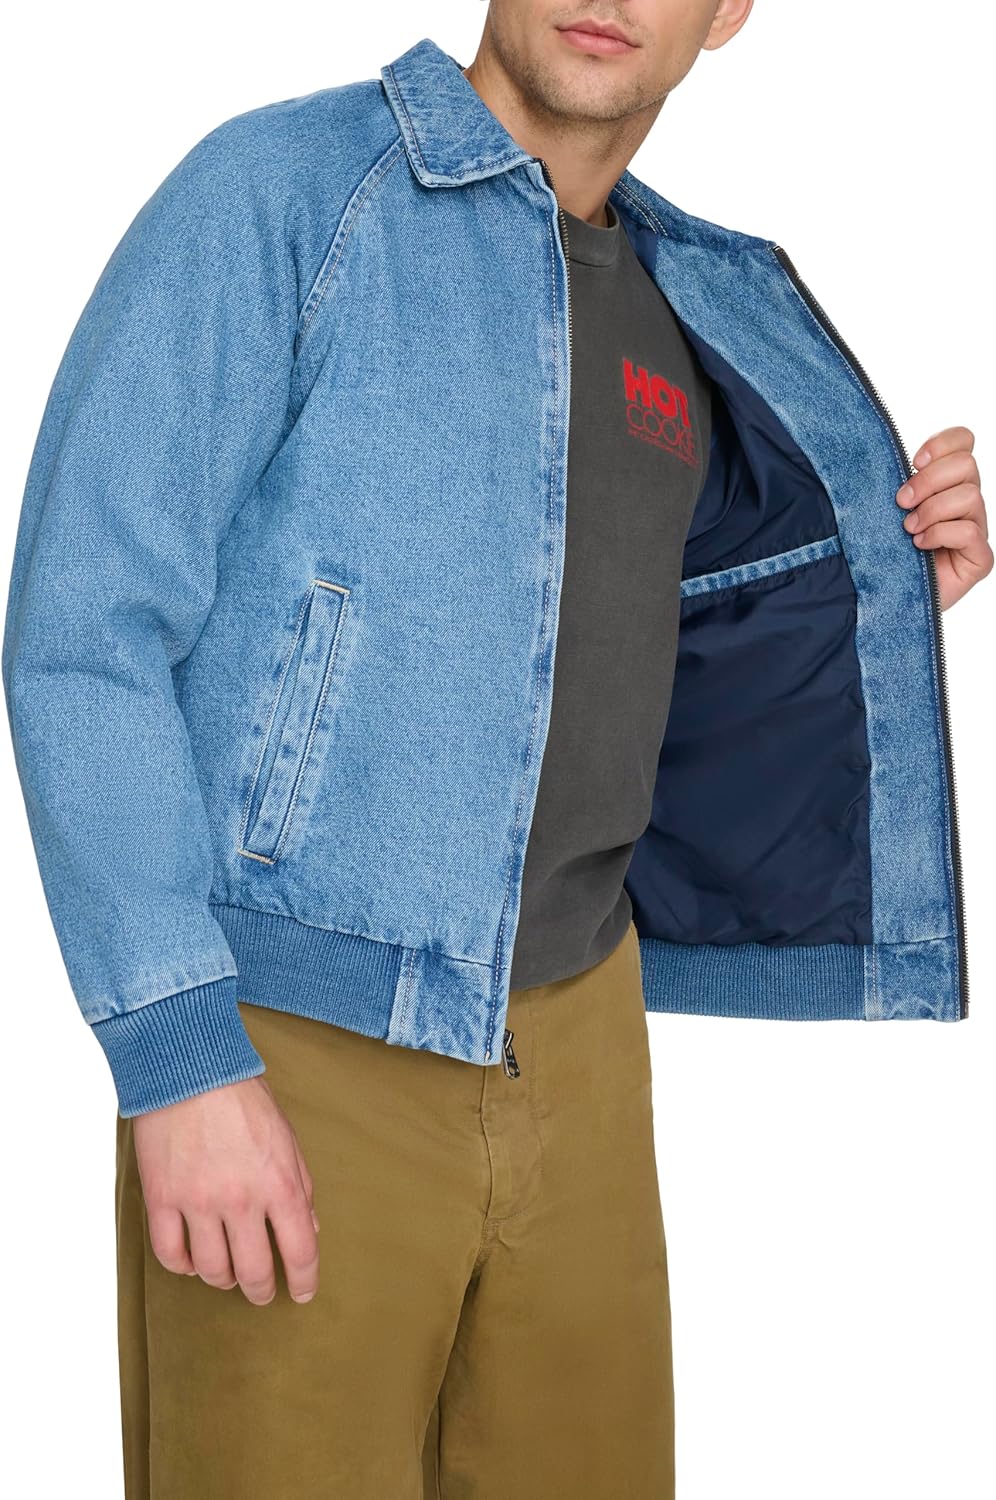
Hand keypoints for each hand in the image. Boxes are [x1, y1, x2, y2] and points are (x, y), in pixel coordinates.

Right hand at [133, 1075, 319, 1305]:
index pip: (299, 1250)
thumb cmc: (243, 1097)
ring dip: (222, 1279)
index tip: (302, 1293)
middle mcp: (240, 1199)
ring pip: (211, 1270)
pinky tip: (192, 1260)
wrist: (189, 1069)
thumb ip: (300, 1186)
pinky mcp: (161, 1199)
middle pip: (253, 1271)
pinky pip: (170, 1254)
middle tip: (262, 1293)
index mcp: (279, 1183)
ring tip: (226, 1275)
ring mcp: (198, 1202)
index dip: (304, 1280)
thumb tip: (307, 1228)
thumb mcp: (286, 1137)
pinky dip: (183, 1266)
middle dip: (261, 1290)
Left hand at [895, 426, 991, 608]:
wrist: (881, 596)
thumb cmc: (882, 549)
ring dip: (931, 511)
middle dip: (928, 480)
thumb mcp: (886, 507)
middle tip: (901, 502)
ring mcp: (976, 530)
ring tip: (909, 530)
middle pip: (966, 464)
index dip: (943, 443)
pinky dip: (939, 534)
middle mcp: (966, 503)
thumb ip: (900, 481)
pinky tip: (920, 546)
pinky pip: (969, 531)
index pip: (965, 441)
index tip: (914, 461)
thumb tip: (899, 459)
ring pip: (969, 496)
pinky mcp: (980, 558)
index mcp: (948, 483)